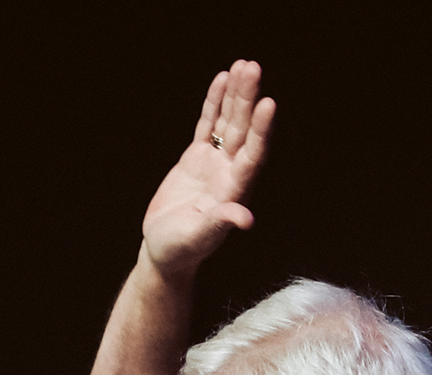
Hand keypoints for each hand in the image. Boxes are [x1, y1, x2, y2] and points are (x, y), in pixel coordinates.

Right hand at [142, 60, 275, 279]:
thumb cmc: (180, 250)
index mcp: (233, 190)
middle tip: (253, 69)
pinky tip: (221, 81)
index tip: (267, 103)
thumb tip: (245, 219)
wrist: (163, 251)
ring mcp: (214, 163)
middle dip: (248, 99)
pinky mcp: (196, 158)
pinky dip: (215, 104)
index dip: (261, 130)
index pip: (252, 154)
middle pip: (243, 130)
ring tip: (243, 66)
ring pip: (229, 122)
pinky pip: (208, 125)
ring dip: (236, 95)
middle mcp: (229, 172)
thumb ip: (220, 223)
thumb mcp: (198, 237)